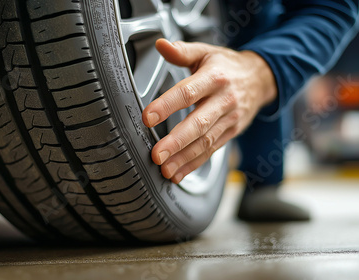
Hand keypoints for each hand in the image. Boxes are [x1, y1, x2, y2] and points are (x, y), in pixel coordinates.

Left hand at [143, 39, 276, 183]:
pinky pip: (212, 151)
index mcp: (214, 78)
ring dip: (184, 158)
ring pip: (206, 142)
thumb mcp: (206, 52)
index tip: (148, 117)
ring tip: (165, 169)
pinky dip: (194, 164)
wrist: (261, 78)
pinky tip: (179, 172)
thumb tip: (161, 45)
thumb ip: (182, 51)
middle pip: (199, 123)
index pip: (188, 92)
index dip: (167, 105)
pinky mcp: (231, 133)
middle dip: (176, 141)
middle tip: (157, 154)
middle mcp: (224, 100)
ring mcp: (229, 119)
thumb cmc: (227, 66)